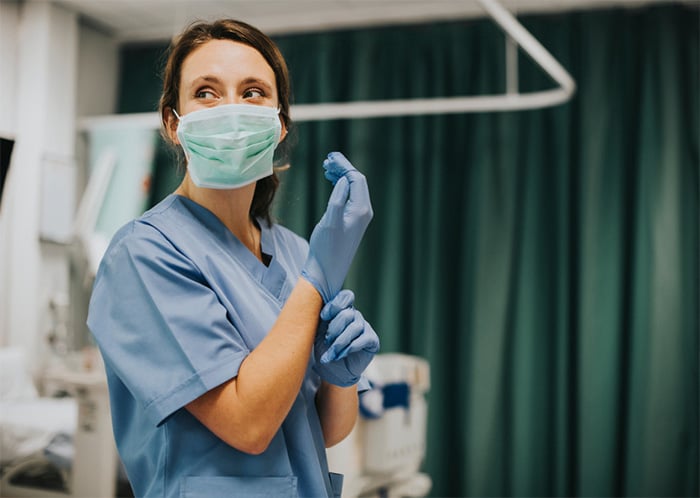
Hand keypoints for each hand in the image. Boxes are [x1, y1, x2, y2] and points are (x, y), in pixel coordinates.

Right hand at [301, 152, 372, 301]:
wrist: (326, 271)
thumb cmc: (326, 248)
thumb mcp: (329, 221)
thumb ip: (338, 199)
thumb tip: (343, 180)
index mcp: (360, 210)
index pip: (356, 179)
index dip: (344, 166)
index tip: (329, 158)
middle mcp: (364, 212)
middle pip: (357, 181)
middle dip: (343, 168)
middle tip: (327, 160)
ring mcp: (359, 217)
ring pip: (353, 189)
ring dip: (341, 176)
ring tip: (326, 169)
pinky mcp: (352, 222)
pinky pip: (350, 197)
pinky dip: (341, 187)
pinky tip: (331, 183)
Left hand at [313, 290, 379, 386]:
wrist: (332, 372)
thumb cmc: (324, 349)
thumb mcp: (318, 332)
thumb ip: (321, 318)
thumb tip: (316, 306)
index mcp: (342, 310)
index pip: (345, 297)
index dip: (334, 305)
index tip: (323, 317)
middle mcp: (355, 316)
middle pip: (347, 313)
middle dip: (334, 328)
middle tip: (326, 341)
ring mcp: (365, 327)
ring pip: (355, 327)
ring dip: (340, 342)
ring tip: (331, 353)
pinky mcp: (372, 340)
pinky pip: (363, 339)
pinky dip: (350, 347)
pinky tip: (341, 355)